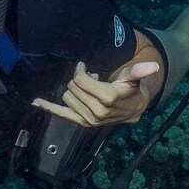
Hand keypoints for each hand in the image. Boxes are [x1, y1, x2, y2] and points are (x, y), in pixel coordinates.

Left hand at [32, 61, 159, 126]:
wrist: (133, 109)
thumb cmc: (129, 90)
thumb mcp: (132, 78)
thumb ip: (139, 71)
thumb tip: (152, 65)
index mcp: (107, 98)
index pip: (81, 79)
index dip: (81, 70)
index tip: (85, 67)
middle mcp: (96, 111)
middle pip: (73, 87)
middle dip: (78, 80)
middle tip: (90, 79)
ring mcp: (88, 119)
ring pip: (67, 96)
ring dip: (75, 90)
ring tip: (88, 89)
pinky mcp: (82, 122)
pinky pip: (62, 114)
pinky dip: (48, 107)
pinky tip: (36, 102)